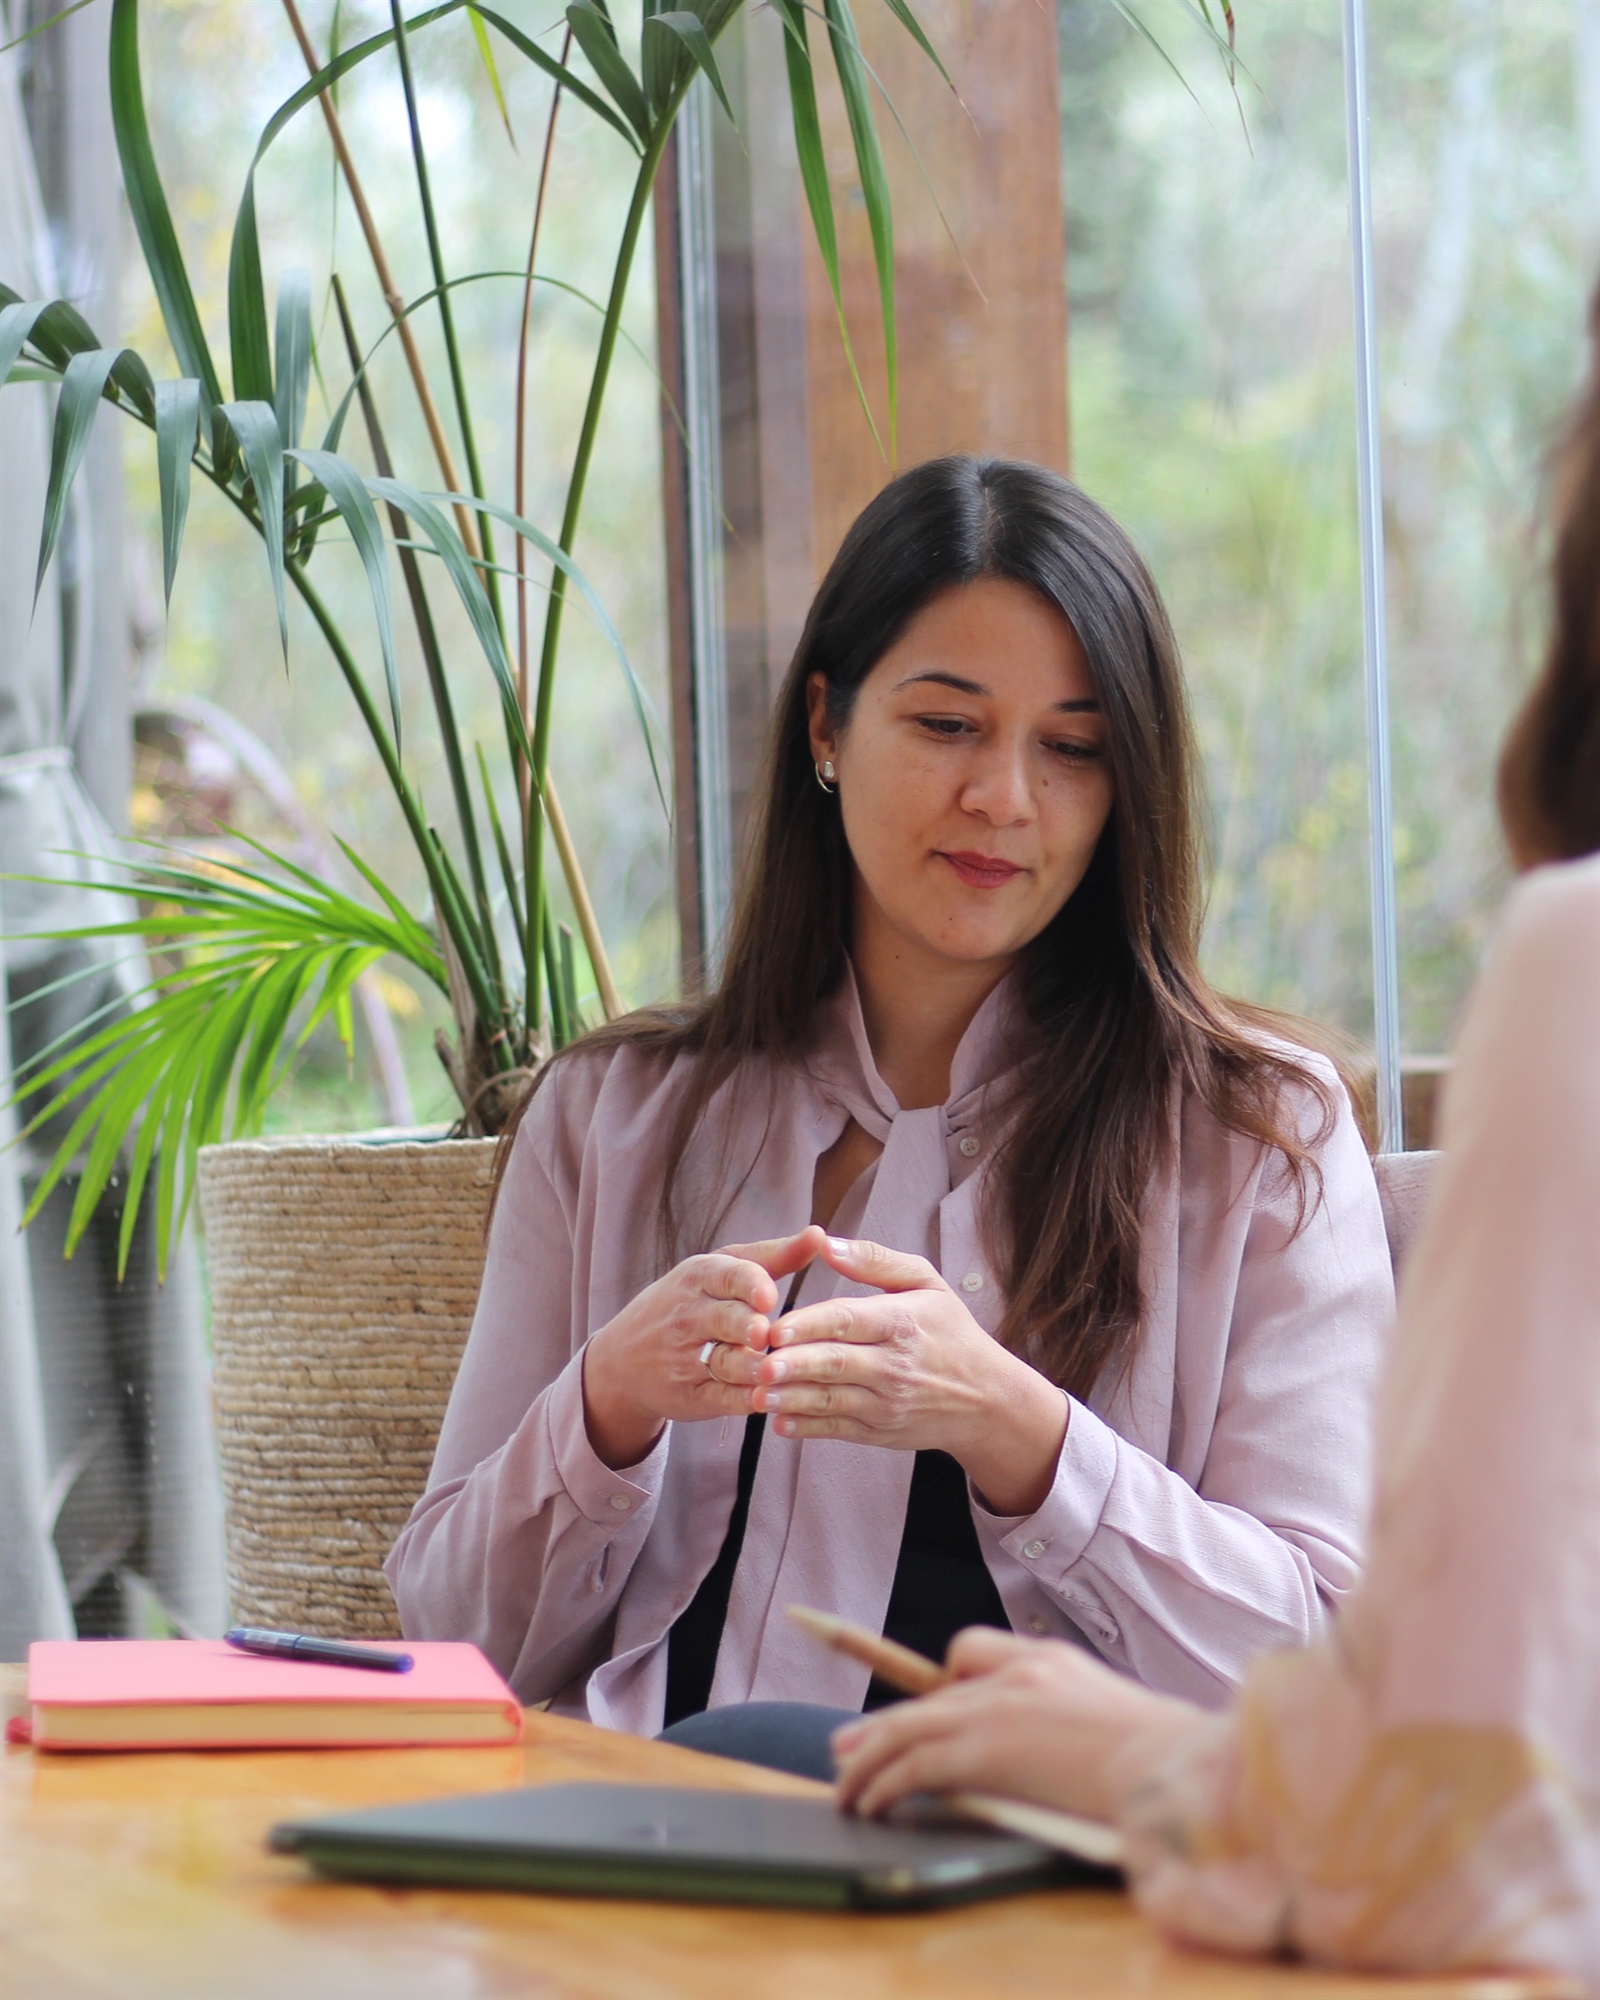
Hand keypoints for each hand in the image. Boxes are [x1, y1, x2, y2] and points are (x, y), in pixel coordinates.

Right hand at [582, 1226, 827, 1468]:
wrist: (623, 1360)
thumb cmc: (688, 1304)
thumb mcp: (719, 1272)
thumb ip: (773, 1256)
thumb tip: (819, 1234)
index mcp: (699, 1278)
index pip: (726, 1275)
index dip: (748, 1284)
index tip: (768, 1294)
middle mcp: (690, 1317)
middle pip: (723, 1318)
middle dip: (744, 1325)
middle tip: (762, 1332)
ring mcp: (687, 1359)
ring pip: (724, 1362)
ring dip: (750, 1367)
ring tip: (772, 1368)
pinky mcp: (691, 1396)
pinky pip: (722, 1398)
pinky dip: (745, 1399)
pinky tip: (767, 1396)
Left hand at [750, 1235, 1068, 1515]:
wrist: (985, 1398)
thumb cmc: (949, 1331)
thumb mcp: (926, 1282)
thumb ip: (874, 1260)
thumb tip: (824, 1242)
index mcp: (902, 1321)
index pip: (849, 1321)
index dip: (810, 1325)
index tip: (775, 1327)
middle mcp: (894, 1365)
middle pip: (835, 1363)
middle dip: (795, 1364)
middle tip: (758, 1363)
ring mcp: (887, 1403)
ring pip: (832, 1400)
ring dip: (792, 1399)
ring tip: (757, 1393)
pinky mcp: (880, 1432)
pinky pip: (838, 1430)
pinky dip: (807, 1428)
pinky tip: (780, 1421)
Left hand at [831, 1628, 1198, 1824]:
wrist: (1169, 1767)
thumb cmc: (1163, 1758)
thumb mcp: (1119, 1718)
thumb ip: (1078, 1718)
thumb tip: (1063, 1753)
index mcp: (1049, 1659)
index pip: (973, 1648)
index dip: (942, 1679)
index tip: (923, 1709)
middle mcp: (1016, 1673)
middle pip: (928, 1694)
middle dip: (882, 1725)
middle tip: (846, 1747)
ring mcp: (998, 1708)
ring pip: (908, 1728)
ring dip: (869, 1761)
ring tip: (847, 1787)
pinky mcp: (984, 1750)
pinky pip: (915, 1766)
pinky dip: (884, 1784)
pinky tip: (873, 1805)